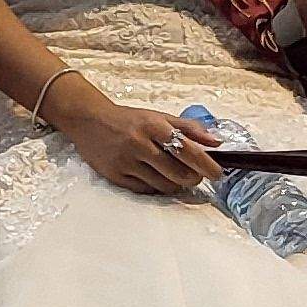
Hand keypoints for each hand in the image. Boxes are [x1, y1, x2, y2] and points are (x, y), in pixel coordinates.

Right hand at [53, 84, 226, 195]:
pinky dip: (157, 187)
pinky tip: (157, 178)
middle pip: (178, 172)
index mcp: (152, 126)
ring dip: (177, 184)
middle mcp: (139, 144)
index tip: (217, 173)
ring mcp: (126, 162)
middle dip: (194, 178)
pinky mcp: (115, 176)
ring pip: (164, 185)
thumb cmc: (128, 119)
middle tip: (196, 175)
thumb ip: (189, 128)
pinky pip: (146, 190)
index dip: (206, 164)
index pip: (186, 149)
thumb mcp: (158, 117)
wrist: (88, 120)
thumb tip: (216, 143)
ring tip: (177, 176)